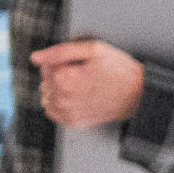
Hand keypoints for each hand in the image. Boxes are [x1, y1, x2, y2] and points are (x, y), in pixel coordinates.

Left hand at [31, 37, 145, 130]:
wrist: (138, 95)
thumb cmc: (119, 71)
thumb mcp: (93, 50)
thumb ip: (60, 51)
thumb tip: (36, 58)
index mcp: (64, 78)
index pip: (46, 66)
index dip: (62, 61)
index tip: (79, 63)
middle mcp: (62, 98)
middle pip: (45, 81)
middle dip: (59, 75)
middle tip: (83, 74)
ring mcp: (67, 113)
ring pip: (47, 96)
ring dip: (58, 90)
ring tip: (80, 86)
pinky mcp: (73, 122)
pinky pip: (53, 111)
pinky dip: (60, 104)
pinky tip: (77, 97)